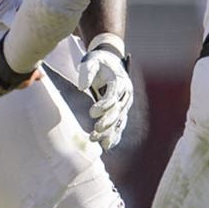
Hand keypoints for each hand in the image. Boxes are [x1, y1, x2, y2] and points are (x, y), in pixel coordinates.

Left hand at [79, 35, 133, 151]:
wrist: (109, 61)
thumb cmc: (98, 61)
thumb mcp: (91, 61)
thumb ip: (86, 72)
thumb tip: (82, 87)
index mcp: (120, 81)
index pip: (114, 96)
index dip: (104, 105)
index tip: (91, 113)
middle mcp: (126, 93)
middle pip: (118, 110)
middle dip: (107, 122)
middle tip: (95, 131)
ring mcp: (125, 103)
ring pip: (119, 120)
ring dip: (109, 132)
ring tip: (96, 141)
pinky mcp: (122, 110)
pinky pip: (120, 124)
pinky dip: (114, 135)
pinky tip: (106, 146)